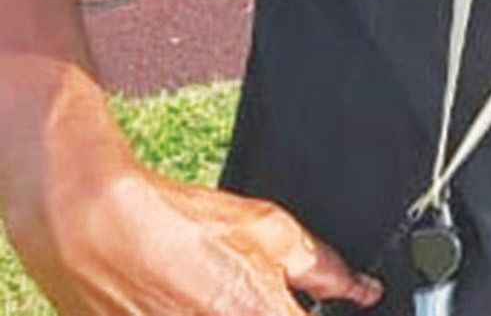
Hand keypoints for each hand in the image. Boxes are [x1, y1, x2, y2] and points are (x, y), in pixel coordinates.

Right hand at [8, 151, 380, 315]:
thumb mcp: (267, 230)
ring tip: (206, 286)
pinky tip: (186, 296)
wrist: (92, 225)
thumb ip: (321, 267)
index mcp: (260, 314)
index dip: (320, 312)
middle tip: (242, 287)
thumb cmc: (175, 221)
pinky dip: (194, 311)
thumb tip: (360, 289)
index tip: (325, 305)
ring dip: (228, 307)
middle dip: (276, 307)